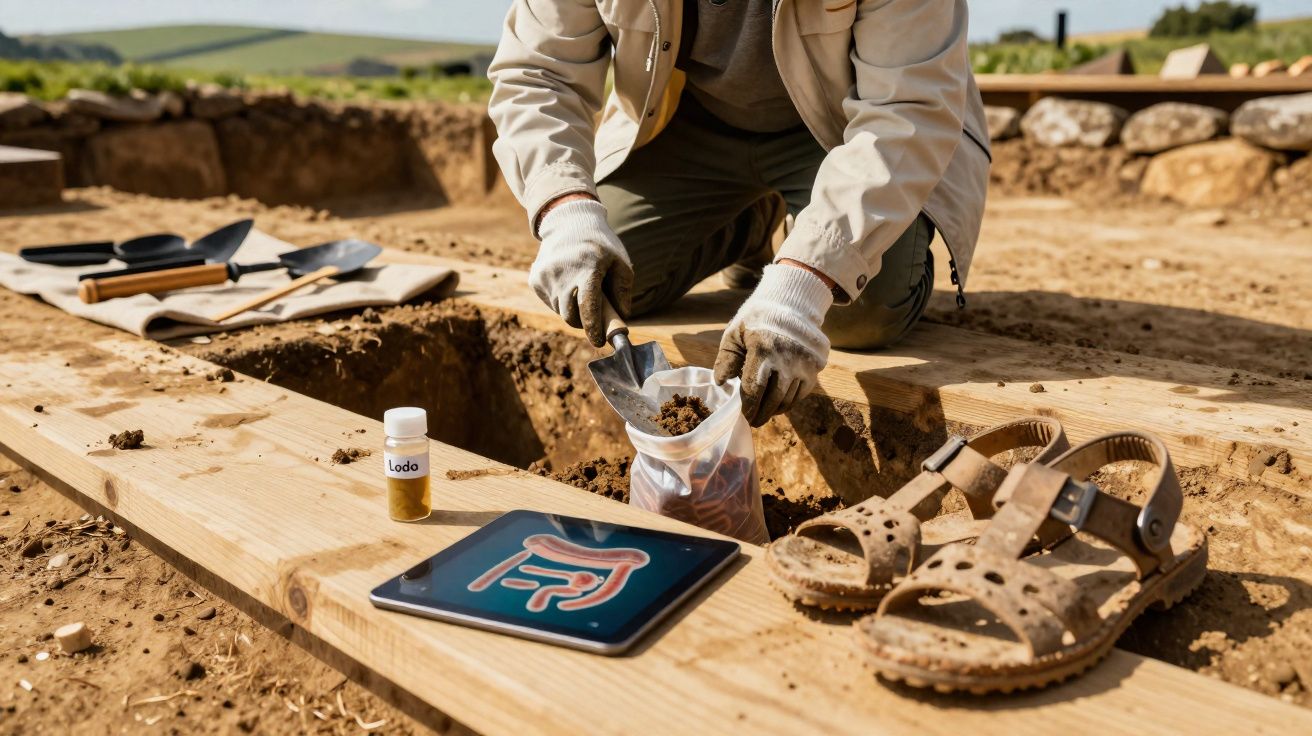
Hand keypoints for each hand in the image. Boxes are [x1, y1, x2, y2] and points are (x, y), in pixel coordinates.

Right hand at [531, 198, 633, 346]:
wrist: (568, 221)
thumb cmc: (600, 245)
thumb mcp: (619, 262)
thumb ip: (623, 291)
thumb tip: (621, 317)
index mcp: (587, 267)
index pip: (588, 307)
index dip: (593, 328)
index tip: (599, 341)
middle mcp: (563, 272)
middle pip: (571, 315)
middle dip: (583, 321)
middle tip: (593, 315)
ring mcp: (545, 276)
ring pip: (560, 310)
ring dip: (572, 308)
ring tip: (580, 289)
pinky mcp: (535, 279)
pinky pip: (550, 302)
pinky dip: (560, 300)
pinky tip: (567, 282)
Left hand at [714, 264, 833, 426]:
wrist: (792, 303)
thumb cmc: (758, 318)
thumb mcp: (735, 333)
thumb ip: (726, 358)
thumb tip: (720, 383)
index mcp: (762, 350)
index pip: (753, 389)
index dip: (748, 407)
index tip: (744, 416)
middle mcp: (785, 359)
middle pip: (772, 399)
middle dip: (761, 414)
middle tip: (754, 421)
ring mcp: (803, 364)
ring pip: (788, 398)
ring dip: (775, 409)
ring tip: (765, 412)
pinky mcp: (815, 366)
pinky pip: (802, 393)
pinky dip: (790, 401)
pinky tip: (780, 403)